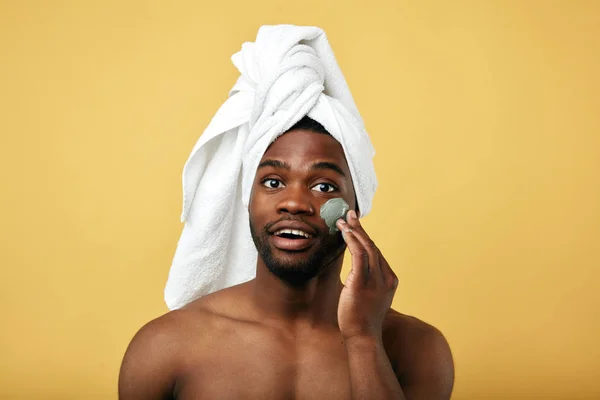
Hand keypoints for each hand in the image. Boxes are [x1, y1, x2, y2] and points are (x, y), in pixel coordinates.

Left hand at [336, 210, 397, 340]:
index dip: (366, 237)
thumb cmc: (362, 320)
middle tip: (350, 215)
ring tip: (343, 220)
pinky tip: (344, 232)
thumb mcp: (369, 298)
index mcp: (390, 281)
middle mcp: (386, 278)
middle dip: (361, 229)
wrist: (363, 337)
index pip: (377, 253)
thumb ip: (366, 284)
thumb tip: (353, 274)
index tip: (356, 226)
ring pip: (367, 246)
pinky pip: (358, 254)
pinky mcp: (362, 282)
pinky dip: (352, 240)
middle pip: (373, 246)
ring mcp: (376, 280)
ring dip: (354, 231)